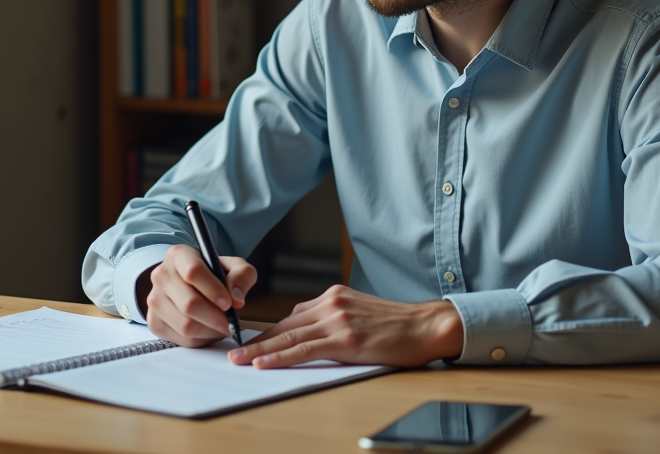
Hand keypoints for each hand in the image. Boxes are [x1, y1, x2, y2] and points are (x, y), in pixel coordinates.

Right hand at [144, 244, 255, 347]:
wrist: (192, 286)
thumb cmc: (214, 275)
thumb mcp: (233, 267)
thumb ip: (242, 275)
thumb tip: (236, 299)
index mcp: (178, 255)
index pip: (193, 271)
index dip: (213, 290)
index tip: (228, 303)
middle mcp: (161, 275)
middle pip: (189, 303)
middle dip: (214, 317)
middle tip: (229, 322)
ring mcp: (154, 299)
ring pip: (185, 324)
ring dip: (210, 330)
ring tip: (222, 326)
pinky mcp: (154, 322)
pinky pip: (181, 338)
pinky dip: (201, 339)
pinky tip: (209, 330)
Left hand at [227, 285, 462, 368]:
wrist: (426, 326)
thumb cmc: (397, 325)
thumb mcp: (359, 312)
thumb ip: (332, 318)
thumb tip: (307, 331)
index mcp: (333, 297)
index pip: (292, 316)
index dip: (269, 331)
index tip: (249, 341)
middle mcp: (331, 304)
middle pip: (285, 325)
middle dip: (257, 340)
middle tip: (233, 351)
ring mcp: (337, 320)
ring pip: (289, 337)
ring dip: (260, 350)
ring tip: (239, 360)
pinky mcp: (345, 339)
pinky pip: (304, 349)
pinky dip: (280, 357)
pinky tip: (264, 363)